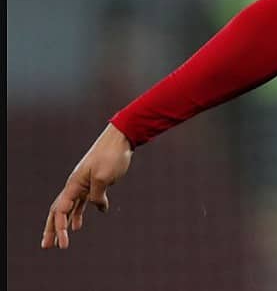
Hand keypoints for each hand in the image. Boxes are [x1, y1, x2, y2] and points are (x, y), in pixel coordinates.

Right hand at [41, 123, 133, 248]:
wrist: (121, 139)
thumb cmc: (111, 155)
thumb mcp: (104, 177)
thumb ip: (97, 195)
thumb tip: (99, 207)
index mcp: (74, 184)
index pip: (60, 210)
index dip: (59, 228)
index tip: (63, 243)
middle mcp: (75, 185)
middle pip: (59, 211)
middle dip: (53, 230)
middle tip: (48, 246)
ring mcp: (84, 184)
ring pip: (70, 208)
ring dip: (65, 224)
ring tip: (62, 241)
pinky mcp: (94, 182)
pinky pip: (82, 201)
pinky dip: (79, 213)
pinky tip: (81, 223)